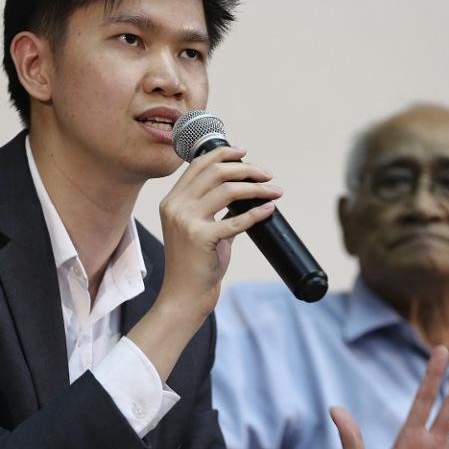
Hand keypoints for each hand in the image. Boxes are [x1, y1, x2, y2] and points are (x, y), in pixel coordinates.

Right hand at [157, 146, 280, 319]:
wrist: (184, 295)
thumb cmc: (195, 264)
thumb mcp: (199, 230)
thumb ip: (216, 210)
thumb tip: (245, 193)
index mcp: (172, 201)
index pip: (198, 165)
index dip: (223, 153)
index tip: (245, 153)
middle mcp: (176, 206)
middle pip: (216, 172)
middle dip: (247, 169)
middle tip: (268, 175)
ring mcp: (186, 222)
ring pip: (229, 190)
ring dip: (258, 188)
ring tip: (275, 191)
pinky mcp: (201, 238)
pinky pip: (236, 219)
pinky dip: (257, 212)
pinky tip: (270, 209)